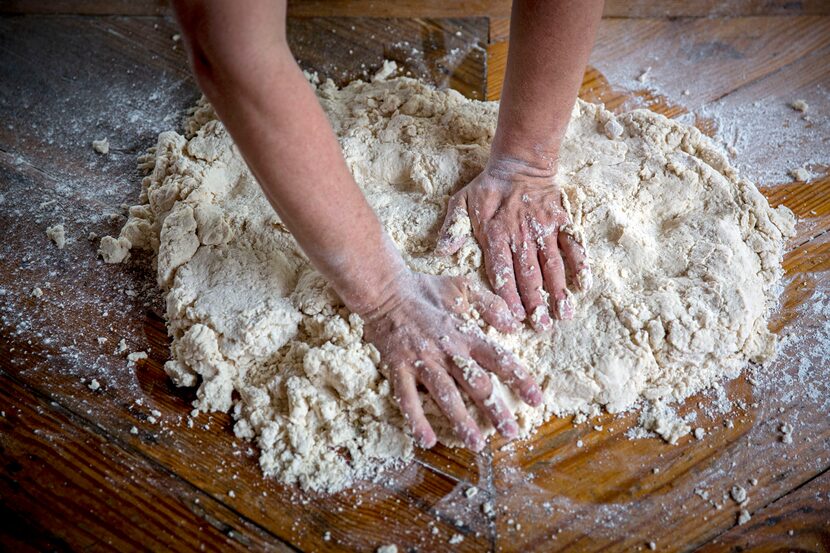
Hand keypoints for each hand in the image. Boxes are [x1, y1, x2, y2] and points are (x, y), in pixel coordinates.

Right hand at [361, 271, 542, 450]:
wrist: (383, 289)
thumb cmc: (424, 290)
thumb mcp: (462, 287)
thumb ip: (490, 304)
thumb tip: (515, 324)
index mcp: (465, 333)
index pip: (499, 359)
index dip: (519, 380)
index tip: (536, 400)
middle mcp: (447, 350)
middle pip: (476, 384)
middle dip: (495, 410)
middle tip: (511, 433)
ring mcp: (422, 360)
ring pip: (446, 395)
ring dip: (462, 421)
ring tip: (476, 443)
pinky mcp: (398, 367)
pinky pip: (407, 397)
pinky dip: (417, 419)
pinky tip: (427, 440)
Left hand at [436, 159, 590, 330]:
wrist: (519, 163)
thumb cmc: (487, 188)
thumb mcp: (461, 203)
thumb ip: (452, 229)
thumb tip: (441, 252)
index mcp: (495, 236)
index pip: (502, 273)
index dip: (509, 297)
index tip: (515, 319)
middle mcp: (521, 236)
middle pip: (529, 275)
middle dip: (536, 303)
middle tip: (542, 328)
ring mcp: (544, 229)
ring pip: (553, 265)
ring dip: (559, 292)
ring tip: (564, 315)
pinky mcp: (562, 221)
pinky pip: (574, 245)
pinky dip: (581, 264)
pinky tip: (584, 285)